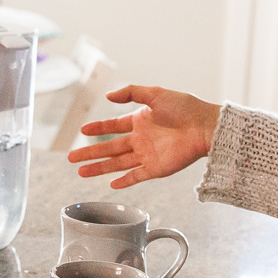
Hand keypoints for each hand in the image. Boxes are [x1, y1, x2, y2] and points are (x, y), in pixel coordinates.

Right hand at [66, 86, 221, 189]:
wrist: (205, 127)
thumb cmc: (185, 107)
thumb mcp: (155, 93)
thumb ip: (131, 92)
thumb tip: (108, 96)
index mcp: (140, 120)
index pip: (113, 126)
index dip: (97, 129)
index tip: (82, 131)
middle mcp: (141, 139)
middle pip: (110, 148)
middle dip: (90, 153)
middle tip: (71, 158)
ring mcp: (148, 155)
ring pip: (118, 163)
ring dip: (100, 168)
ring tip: (81, 172)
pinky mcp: (157, 169)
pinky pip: (137, 176)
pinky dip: (125, 181)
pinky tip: (112, 184)